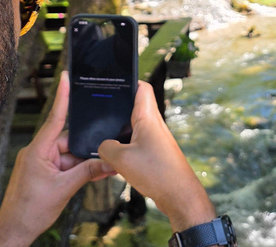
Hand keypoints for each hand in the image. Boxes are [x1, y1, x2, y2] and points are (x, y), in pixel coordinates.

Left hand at [0, 73, 114, 246]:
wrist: (14, 232)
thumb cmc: (31, 210)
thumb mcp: (65, 188)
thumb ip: (89, 172)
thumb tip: (111, 162)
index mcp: (38, 150)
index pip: (55, 118)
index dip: (62, 97)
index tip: (66, 78)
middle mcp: (38, 153)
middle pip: (69, 140)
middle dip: (87, 148)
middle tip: (107, 152)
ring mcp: (41, 164)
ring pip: (70, 154)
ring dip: (84, 163)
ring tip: (102, 169)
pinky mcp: (44, 174)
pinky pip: (66, 166)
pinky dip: (78, 171)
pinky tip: (93, 175)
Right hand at [98, 81, 214, 231]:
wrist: (178, 194)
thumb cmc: (156, 173)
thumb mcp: (121, 159)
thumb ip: (106, 148)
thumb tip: (102, 146)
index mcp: (148, 118)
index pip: (142, 88)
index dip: (129, 81)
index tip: (112, 80)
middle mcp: (153, 125)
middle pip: (134, 108)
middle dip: (116, 109)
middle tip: (96, 111)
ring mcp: (155, 139)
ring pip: (132, 128)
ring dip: (117, 133)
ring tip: (98, 138)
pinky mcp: (154, 153)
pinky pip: (134, 144)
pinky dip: (122, 149)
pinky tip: (109, 160)